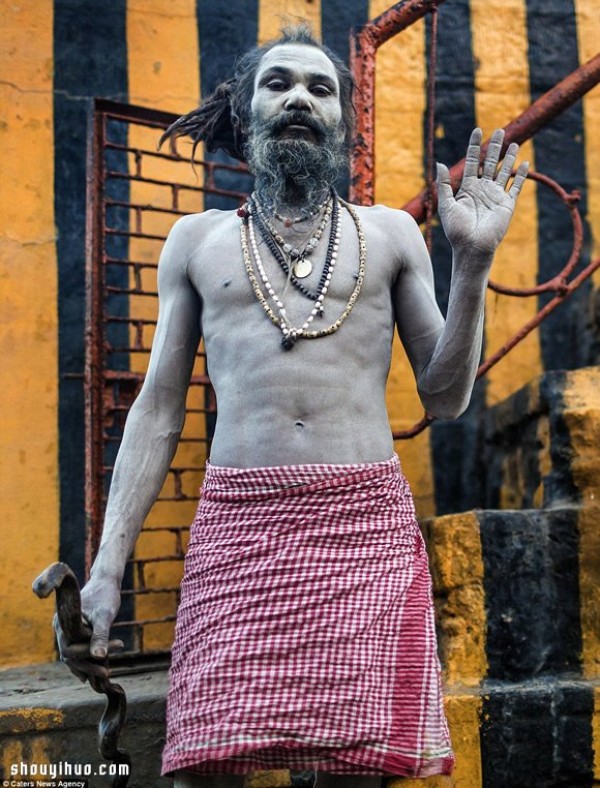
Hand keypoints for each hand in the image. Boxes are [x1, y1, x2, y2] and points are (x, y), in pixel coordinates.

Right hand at [55, 576, 122, 682]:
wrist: (105, 583)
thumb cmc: (105, 595)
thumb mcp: (105, 615)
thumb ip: (100, 635)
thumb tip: (98, 656)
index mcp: (63, 622)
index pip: (70, 649)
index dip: (89, 654)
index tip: (112, 650)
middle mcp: (60, 628)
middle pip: (69, 655)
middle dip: (88, 665)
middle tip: (108, 672)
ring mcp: (65, 631)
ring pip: (71, 656)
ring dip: (87, 666)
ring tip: (105, 674)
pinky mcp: (72, 633)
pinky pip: (74, 652)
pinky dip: (85, 662)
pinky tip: (93, 674)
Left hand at [437, 128, 528, 256]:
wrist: (472, 247)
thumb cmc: (456, 230)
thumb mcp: (447, 205)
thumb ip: (444, 185)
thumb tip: (439, 163)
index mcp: (468, 188)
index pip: (472, 162)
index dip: (474, 146)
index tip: (477, 130)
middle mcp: (483, 190)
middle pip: (490, 163)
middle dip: (494, 146)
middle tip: (499, 130)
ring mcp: (496, 196)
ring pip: (504, 171)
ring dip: (509, 157)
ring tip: (515, 142)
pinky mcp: (507, 204)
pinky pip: (516, 186)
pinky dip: (521, 175)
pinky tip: (525, 163)